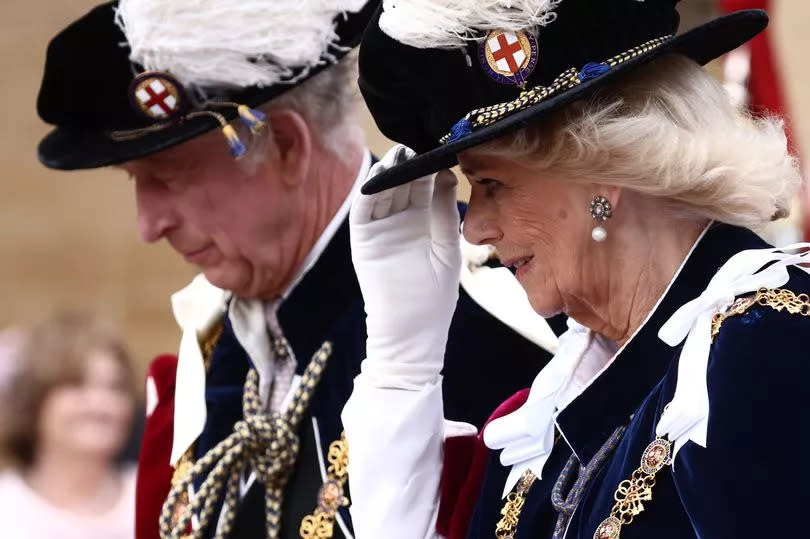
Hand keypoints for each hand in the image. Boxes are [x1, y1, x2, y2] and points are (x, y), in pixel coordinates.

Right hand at [350, 145, 460, 387]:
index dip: (431, 165)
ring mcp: (380, 229)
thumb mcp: (446, 248)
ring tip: (402, 155)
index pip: (425, 184)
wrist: (413, 332)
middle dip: (410, 163)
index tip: (442, 145)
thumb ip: (444, 212)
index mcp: (423, 220)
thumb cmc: (435, 296)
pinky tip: (380, 178)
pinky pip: (364, 212)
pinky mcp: (364, 240)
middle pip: (403, 183)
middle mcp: (400, 219)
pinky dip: (368, 194)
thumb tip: (447, 174)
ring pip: (383, 192)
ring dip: (389, 173)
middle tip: (421, 143)